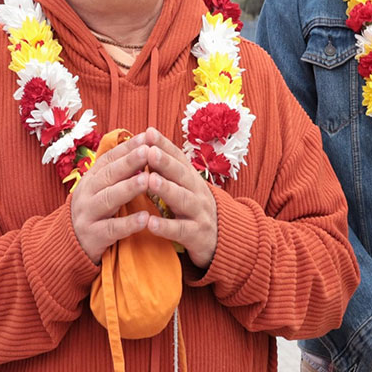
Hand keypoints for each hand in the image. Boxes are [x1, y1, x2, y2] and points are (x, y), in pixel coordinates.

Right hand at [69, 133, 157, 263]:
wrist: (69, 244)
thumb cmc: (94, 212)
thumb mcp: (99, 189)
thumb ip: (116, 172)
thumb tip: (142, 147)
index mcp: (91, 179)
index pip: (109, 158)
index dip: (127, 147)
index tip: (146, 137)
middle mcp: (87, 193)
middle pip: (109, 175)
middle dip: (129, 162)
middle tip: (148, 150)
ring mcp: (88, 214)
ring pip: (109, 199)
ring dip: (129, 188)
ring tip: (148, 179)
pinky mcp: (93, 236)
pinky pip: (112, 229)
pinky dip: (129, 223)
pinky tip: (145, 218)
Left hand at [139, 130, 219, 269]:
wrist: (225, 239)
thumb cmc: (195, 209)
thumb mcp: (185, 188)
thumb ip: (169, 171)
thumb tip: (146, 147)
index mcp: (192, 179)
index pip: (179, 158)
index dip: (165, 145)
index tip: (149, 132)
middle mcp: (197, 192)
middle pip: (182, 174)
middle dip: (166, 162)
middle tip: (150, 151)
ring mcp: (199, 213)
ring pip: (183, 199)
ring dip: (166, 189)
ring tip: (150, 180)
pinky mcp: (198, 235)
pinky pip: (181, 230)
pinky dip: (165, 227)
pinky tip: (150, 223)